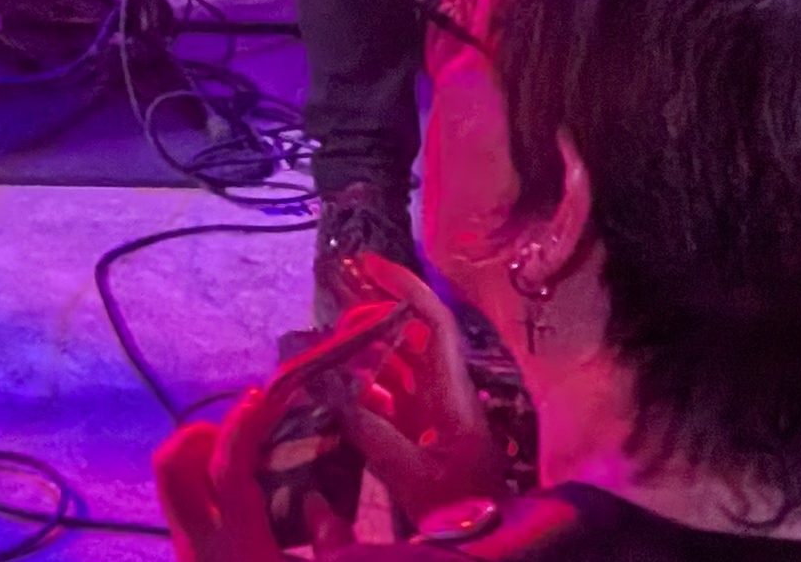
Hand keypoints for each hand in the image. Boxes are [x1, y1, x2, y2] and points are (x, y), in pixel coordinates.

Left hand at [155, 299, 408, 560]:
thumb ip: (338, 542)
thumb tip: (322, 499)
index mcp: (237, 546)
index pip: (225, 467)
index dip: (245, 423)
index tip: (268, 394)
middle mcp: (199, 546)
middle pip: (173, 462)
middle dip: (208, 431)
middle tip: (253, 425)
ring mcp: (189, 551)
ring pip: (176, 479)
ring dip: (210, 454)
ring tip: (257, 450)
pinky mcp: (195, 556)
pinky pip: (188, 504)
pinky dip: (214, 483)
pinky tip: (256, 490)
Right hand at [336, 258, 512, 532]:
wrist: (483, 544)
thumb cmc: (463, 512)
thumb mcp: (416, 477)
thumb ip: (371, 434)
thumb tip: (328, 388)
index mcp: (452, 397)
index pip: (434, 324)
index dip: (406, 289)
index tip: (368, 265)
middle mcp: (441, 399)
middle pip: (407, 340)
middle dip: (370, 312)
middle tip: (331, 295)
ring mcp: (429, 421)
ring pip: (391, 371)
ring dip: (358, 352)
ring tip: (317, 340)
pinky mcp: (417, 444)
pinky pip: (382, 404)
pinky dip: (355, 392)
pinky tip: (327, 394)